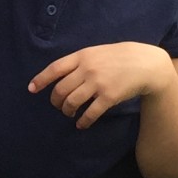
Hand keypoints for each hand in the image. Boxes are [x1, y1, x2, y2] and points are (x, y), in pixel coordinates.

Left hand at [30, 42, 175, 128]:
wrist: (146, 63)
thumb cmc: (119, 57)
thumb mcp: (96, 52)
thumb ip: (80, 62)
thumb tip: (60, 76)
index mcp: (82, 56)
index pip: (55, 68)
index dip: (41, 80)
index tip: (31, 89)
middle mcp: (87, 69)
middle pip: (61, 89)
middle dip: (56, 101)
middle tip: (58, 106)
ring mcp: (98, 83)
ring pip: (72, 102)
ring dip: (67, 111)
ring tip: (69, 114)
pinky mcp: (109, 97)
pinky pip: (90, 113)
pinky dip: (83, 121)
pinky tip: (81, 124)